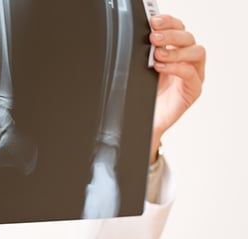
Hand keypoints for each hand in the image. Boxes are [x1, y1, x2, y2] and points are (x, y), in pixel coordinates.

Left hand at [150, 14, 205, 162]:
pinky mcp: (193, 90)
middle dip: (171, 34)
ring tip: (158, 55)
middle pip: (189, 37)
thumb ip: (143, 54)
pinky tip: (161, 68)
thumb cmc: (141, 96)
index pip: (178, 29)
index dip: (169, 22)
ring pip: (197, 52)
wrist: (141, 122)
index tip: (154, 21)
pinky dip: (177, 67)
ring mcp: (192, 75)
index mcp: (174, 52)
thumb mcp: (139, 71)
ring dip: (177, 50)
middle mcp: (186, 61)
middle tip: (153, 37)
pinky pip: (192, 74)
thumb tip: (136, 36)